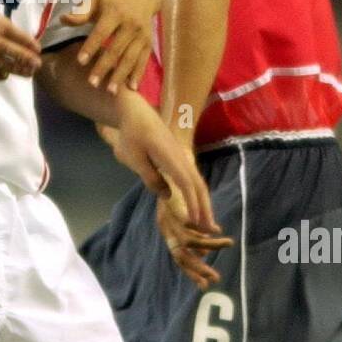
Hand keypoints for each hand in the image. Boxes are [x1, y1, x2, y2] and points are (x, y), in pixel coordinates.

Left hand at [62, 0, 158, 93]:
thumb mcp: (96, 0)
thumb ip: (81, 13)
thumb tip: (63, 19)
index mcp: (115, 12)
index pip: (101, 32)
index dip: (90, 47)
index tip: (80, 62)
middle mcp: (130, 24)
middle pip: (116, 49)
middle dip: (104, 67)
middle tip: (92, 83)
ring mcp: (142, 34)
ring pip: (130, 57)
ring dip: (121, 75)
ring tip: (110, 91)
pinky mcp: (149, 42)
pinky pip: (143, 60)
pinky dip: (138, 74)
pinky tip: (131, 88)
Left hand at [109, 96, 232, 244]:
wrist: (136, 111)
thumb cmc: (132, 134)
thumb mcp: (135, 158)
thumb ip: (151, 179)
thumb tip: (168, 196)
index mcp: (171, 158)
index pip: (186, 184)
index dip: (192, 204)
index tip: (196, 222)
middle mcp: (181, 158)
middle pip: (198, 185)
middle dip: (204, 207)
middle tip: (210, 229)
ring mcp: (182, 158)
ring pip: (197, 182)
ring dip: (203, 202)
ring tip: (206, 222)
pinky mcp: (178, 158)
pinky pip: (192, 178)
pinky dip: (196, 193)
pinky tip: (196, 204)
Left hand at [156, 176, 230, 288]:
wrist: (168, 162)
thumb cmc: (179, 189)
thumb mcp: (185, 214)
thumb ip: (193, 234)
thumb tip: (202, 254)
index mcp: (167, 230)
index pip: (179, 258)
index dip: (191, 272)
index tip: (204, 285)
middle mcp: (165, 225)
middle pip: (180, 254)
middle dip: (198, 268)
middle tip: (215, 278)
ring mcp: (168, 215)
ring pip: (189, 238)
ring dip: (209, 245)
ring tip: (228, 243)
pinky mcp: (173, 202)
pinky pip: (187, 220)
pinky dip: (202, 228)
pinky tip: (216, 230)